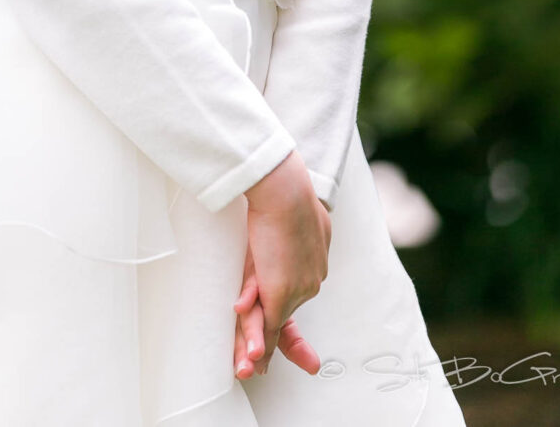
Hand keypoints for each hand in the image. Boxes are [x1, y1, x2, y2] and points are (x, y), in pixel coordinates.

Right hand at [235, 151, 331, 376]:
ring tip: (248, 368)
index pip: (299, 296)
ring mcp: (297, 288)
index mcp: (311, 262)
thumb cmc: (281, 197)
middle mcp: (308, 280)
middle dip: (280, 344)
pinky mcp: (280, 292)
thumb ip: (276, 247)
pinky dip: (254, 339)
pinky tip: (249, 355)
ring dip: (257, 346)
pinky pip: (267, 322)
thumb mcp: (279, 225)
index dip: (294, 317)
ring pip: (274, 323)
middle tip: (288, 367)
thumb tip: (269, 252)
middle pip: (285, 315)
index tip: (304, 339)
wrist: (285, 191)